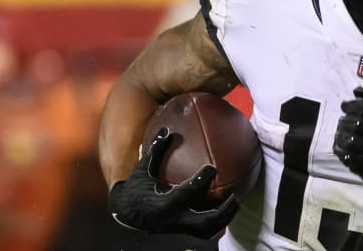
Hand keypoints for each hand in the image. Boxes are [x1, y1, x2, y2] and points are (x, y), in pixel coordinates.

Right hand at [107, 128, 238, 239]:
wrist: (127, 215)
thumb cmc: (136, 189)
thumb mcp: (142, 170)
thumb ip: (155, 151)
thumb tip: (166, 130)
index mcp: (162, 204)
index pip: (185, 193)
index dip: (200, 181)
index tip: (212, 168)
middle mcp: (172, 220)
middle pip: (204, 220)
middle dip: (222, 210)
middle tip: (233, 195)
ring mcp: (178, 230)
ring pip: (207, 230)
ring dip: (224, 218)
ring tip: (236, 203)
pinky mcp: (181, 233)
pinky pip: (204, 233)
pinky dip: (217, 225)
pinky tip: (226, 213)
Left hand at [334, 87, 362, 192]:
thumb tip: (356, 90)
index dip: (353, 105)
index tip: (344, 106)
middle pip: (358, 124)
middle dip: (345, 121)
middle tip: (340, 121)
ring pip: (351, 140)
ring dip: (340, 134)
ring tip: (338, 132)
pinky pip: (346, 156)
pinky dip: (339, 148)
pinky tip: (338, 145)